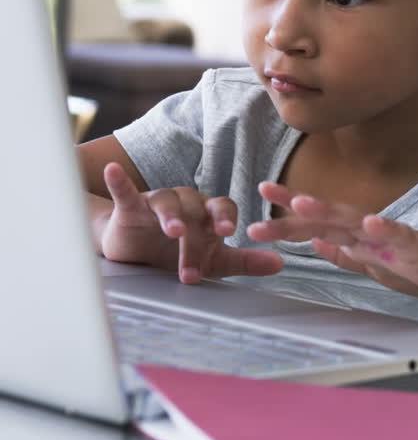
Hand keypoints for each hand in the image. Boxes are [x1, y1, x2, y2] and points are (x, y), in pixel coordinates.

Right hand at [98, 163, 283, 283]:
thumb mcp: (214, 261)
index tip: (229, 234)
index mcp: (207, 213)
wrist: (136, 254)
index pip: (222, 209)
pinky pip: (126, 191)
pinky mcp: (130, 206)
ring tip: (173, 231)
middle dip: (193, 243)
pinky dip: (120, 181)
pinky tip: (113, 171)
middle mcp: (186, 203)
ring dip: (170, 217)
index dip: (225, 218)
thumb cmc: (178, 253)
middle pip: (194, 214)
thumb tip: (281, 263)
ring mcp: (158, 202)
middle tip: (191, 269)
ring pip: (167, 203)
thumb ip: (245, 261)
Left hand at [248, 181, 417, 298]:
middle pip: (326, 217)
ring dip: (328, 210)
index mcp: (359, 238)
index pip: (317, 225)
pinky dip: (383, 230)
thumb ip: (347, 254)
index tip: (255, 211)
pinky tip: (370, 223)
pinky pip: (399, 237)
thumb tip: (314, 243)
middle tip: (260, 195)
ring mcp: (393, 238)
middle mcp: (371, 231)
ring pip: (355, 221)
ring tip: (301, 201)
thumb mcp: (377, 267)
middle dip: (293, 209)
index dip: (287, 218)